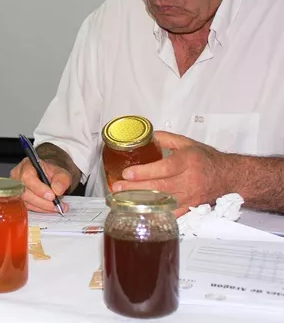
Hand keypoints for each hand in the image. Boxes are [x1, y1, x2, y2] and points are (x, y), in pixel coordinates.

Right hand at [10, 158, 70, 213]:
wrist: (49, 177)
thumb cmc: (52, 173)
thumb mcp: (61, 173)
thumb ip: (62, 179)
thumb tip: (57, 190)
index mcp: (26, 165)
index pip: (27, 177)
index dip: (39, 188)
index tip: (52, 196)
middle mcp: (17, 177)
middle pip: (25, 192)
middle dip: (43, 201)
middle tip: (57, 205)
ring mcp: (16, 189)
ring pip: (26, 202)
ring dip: (43, 206)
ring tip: (57, 207)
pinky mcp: (19, 199)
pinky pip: (28, 207)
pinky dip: (40, 209)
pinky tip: (50, 208)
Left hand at [112, 131, 229, 216]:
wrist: (229, 176)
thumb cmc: (207, 159)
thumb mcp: (188, 143)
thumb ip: (166, 138)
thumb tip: (146, 136)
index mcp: (189, 161)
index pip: (165, 168)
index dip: (145, 172)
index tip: (128, 173)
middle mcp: (190, 180)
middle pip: (160, 186)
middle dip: (136, 188)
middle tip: (118, 187)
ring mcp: (190, 196)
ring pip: (163, 201)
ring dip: (141, 201)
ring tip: (123, 199)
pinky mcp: (191, 207)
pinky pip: (171, 212)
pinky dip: (155, 212)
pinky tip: (140, 211)